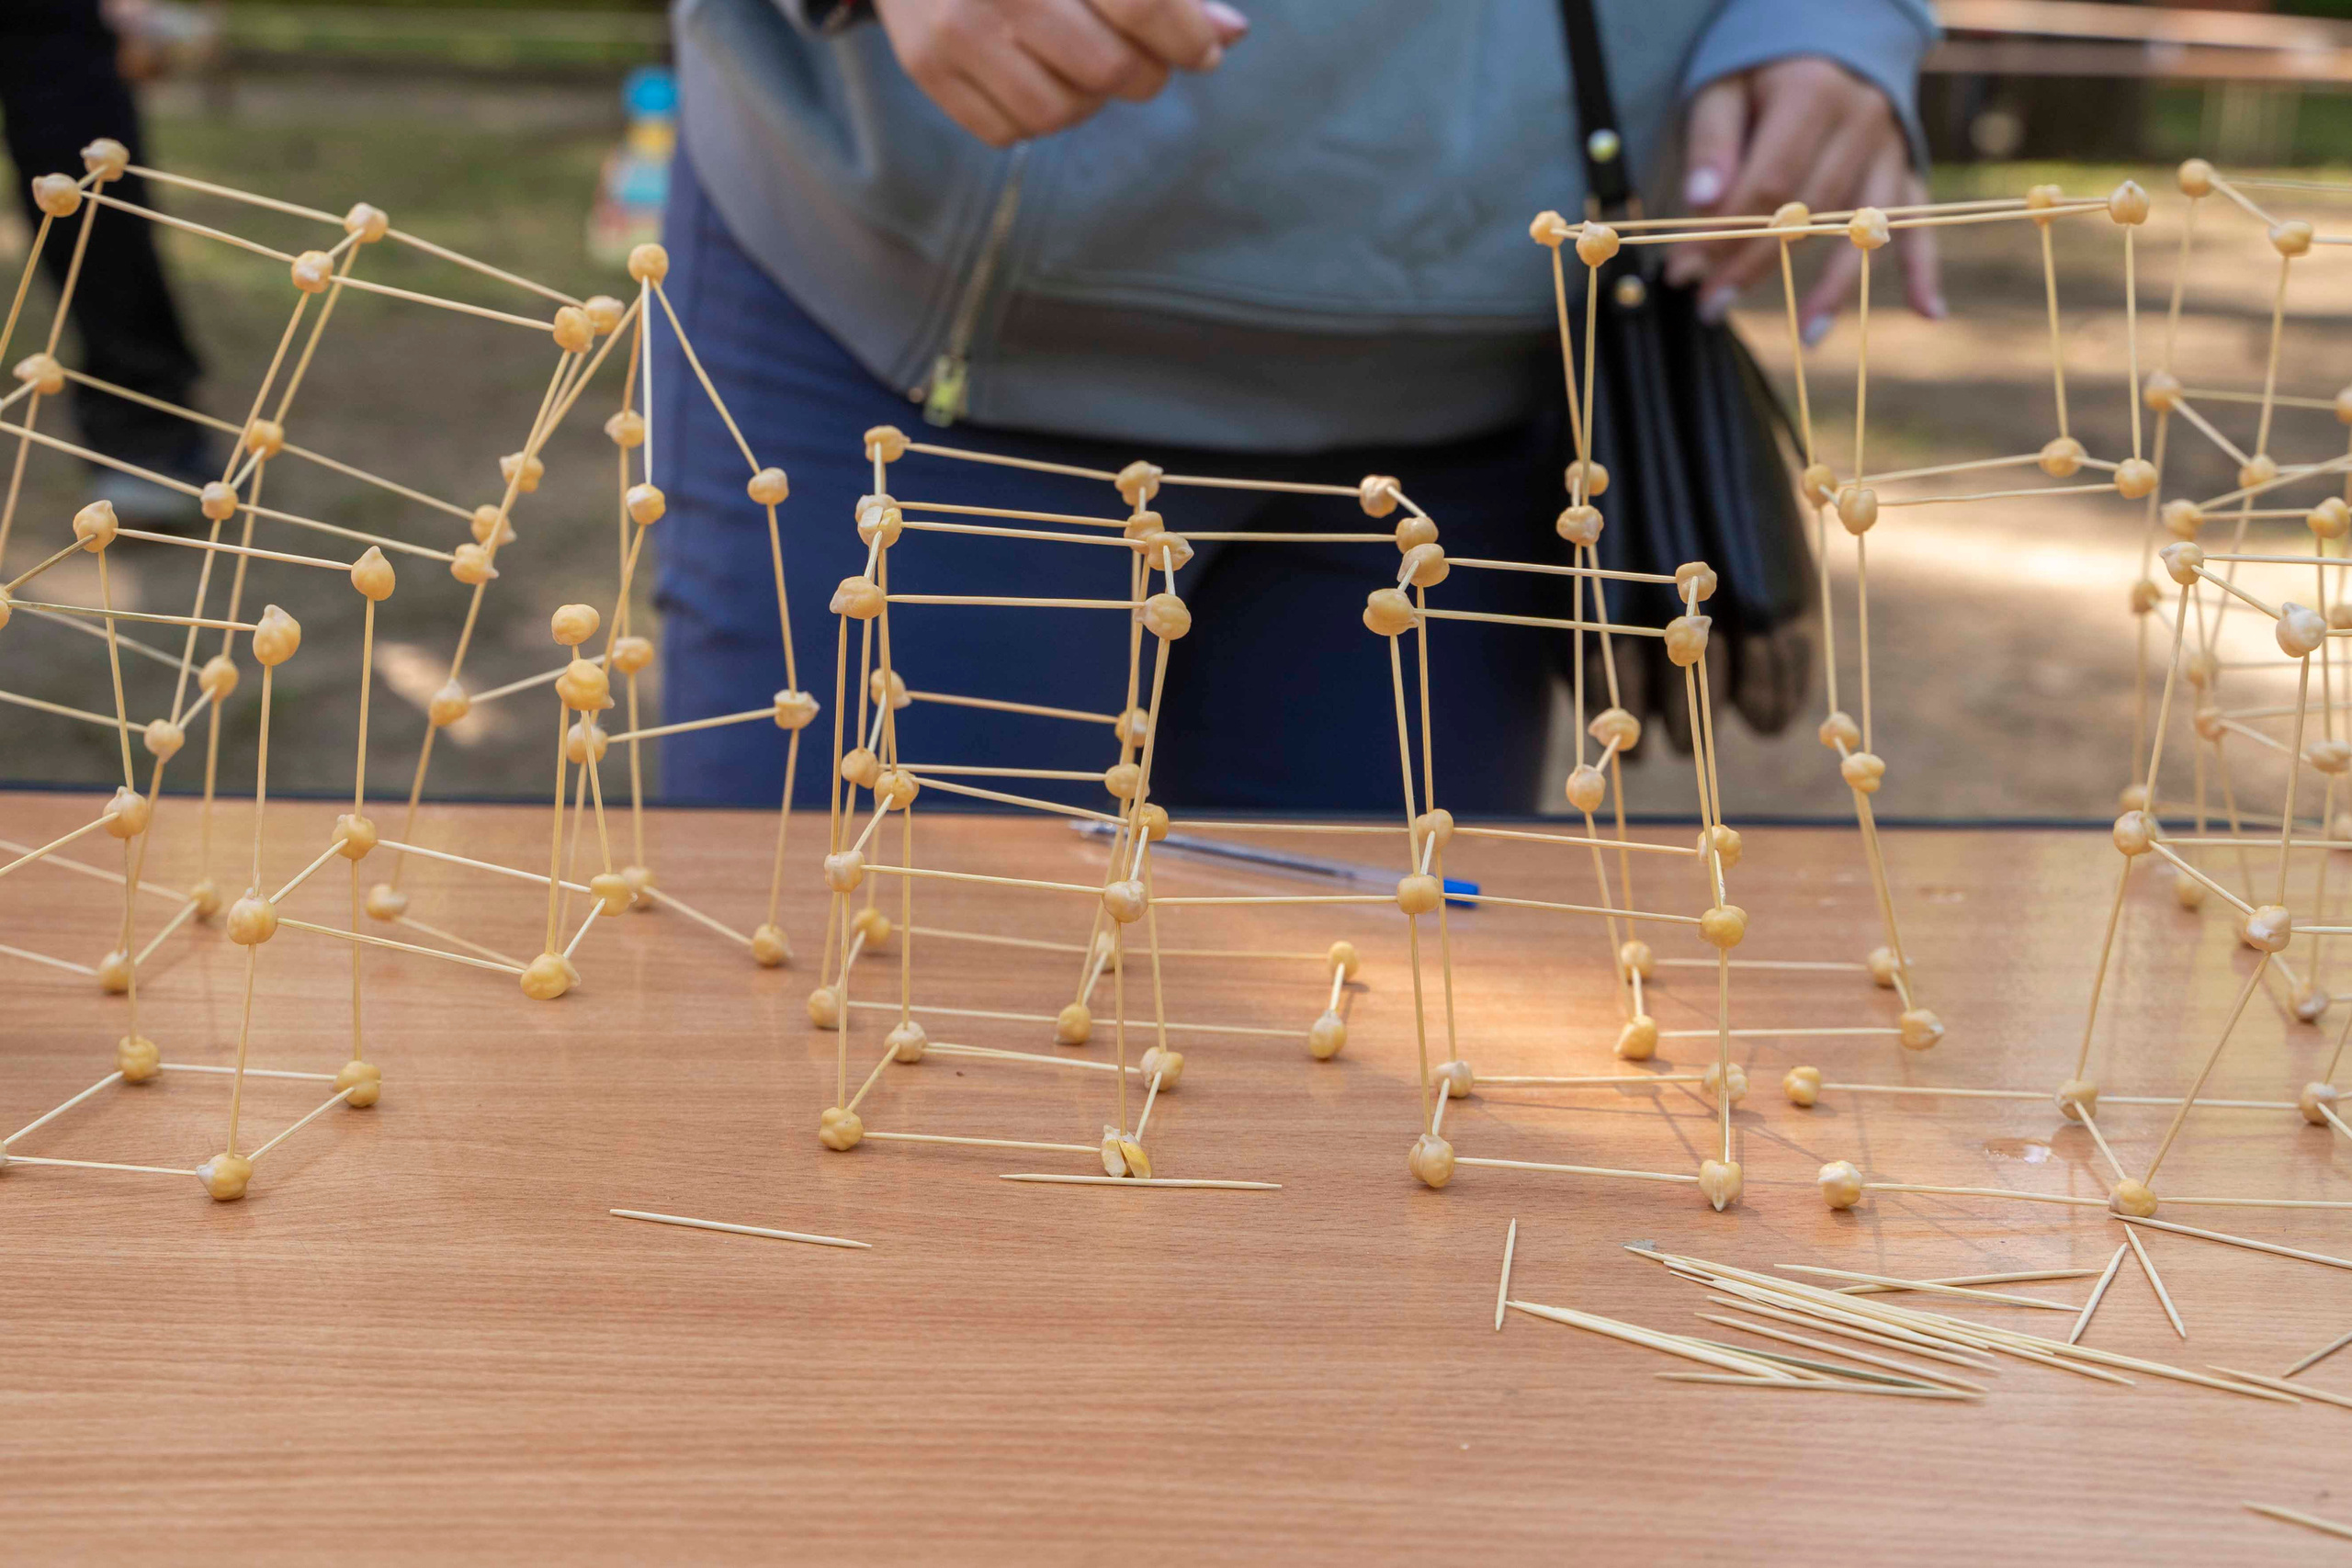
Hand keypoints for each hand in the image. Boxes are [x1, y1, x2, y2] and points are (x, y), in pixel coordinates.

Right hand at [871, 0, 1248, 146]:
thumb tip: (1230, 34)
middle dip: (1143, 73)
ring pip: (1061, 113)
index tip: (1204, 50)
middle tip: (1139, 58)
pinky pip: (1010, 132)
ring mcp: (956, 25)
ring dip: (1089, 99)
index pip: (1142, 2)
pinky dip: (1037, 116)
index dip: (1188, 36)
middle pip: (1109, 69)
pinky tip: (1035, 73)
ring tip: (1081, 62)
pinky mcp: (925, 65)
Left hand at [1664, 56, 1941, 342]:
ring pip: (1861, 229)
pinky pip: (1919, 222)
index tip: (1682, 272)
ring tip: (1806, 336)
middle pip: (1809, 214)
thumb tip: (1701, 202)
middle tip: (1710, 307)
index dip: (1721, 234)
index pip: (1766, 184)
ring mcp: (1890, 148)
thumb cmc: (1764, 72)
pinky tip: (1928, 312)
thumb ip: (1713, 144)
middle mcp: (1861, 122)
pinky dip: (1925, 268)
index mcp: (1814, 95)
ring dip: (1834, 287)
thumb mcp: (1724, 88)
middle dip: (1755, 266)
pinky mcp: (1906, 168)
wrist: (1828, 39)